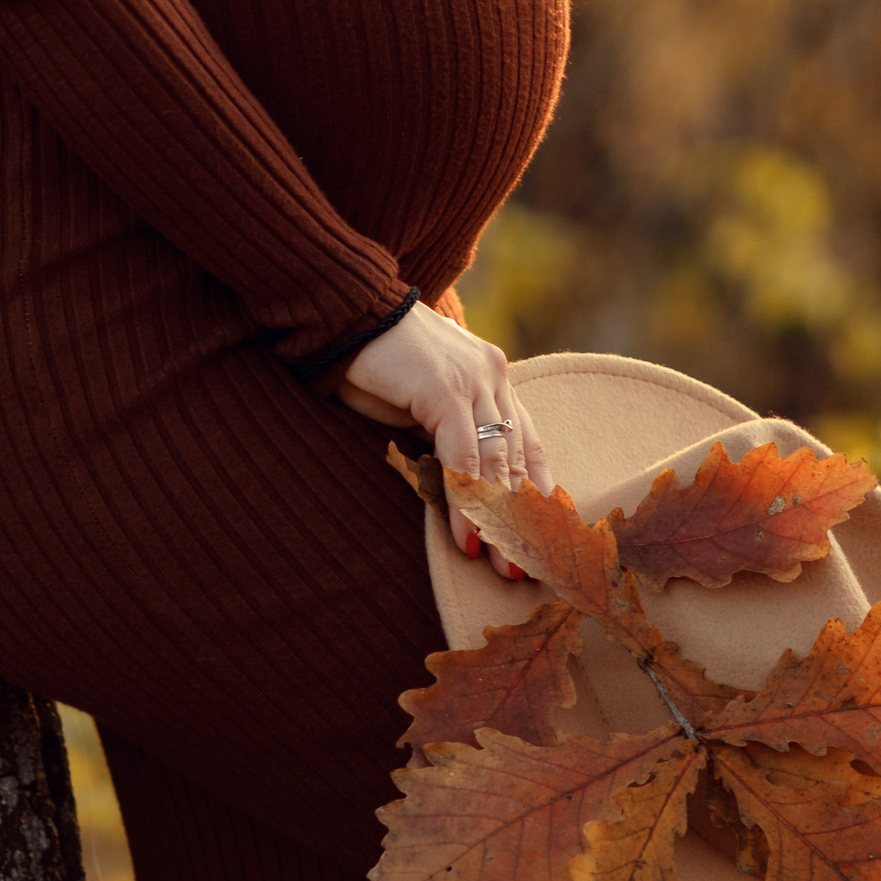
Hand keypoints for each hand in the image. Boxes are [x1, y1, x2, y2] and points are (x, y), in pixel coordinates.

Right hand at [328, 297, 549, 554]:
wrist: (343, 313)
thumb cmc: (371, 362)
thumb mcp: (419, 403)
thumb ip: (445, 433)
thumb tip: (462, 484)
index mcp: (491, 376)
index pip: (526, 441)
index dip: (533, 493)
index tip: (537, 536)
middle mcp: (493, 375)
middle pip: (518, 458)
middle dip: (521, 518)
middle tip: (523, 567)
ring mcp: (473, 379)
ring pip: (495, 462)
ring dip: (497, 519)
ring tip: (499, 564)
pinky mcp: (445, 389)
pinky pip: (461, 458)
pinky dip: (463, 501)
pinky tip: (463, 536)